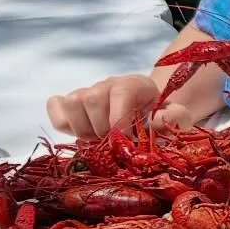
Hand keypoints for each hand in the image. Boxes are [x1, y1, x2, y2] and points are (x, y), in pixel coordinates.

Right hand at [47, 73, 194, 138]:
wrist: (145, 116)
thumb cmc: (158, 118)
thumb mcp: (173, 118)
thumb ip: (175, 118)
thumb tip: (164, 119)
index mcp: (132, 84)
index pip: (119, 93)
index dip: (120, 121)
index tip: (127, 140)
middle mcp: (106, 85)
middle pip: (90, 98)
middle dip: (101, 129)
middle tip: (113, 144)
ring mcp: (85, 93)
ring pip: (71, 103)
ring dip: (83, 129)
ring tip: (99, 141)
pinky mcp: (68, 105)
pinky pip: (55, 108)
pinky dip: (63, 123)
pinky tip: (82, 135)